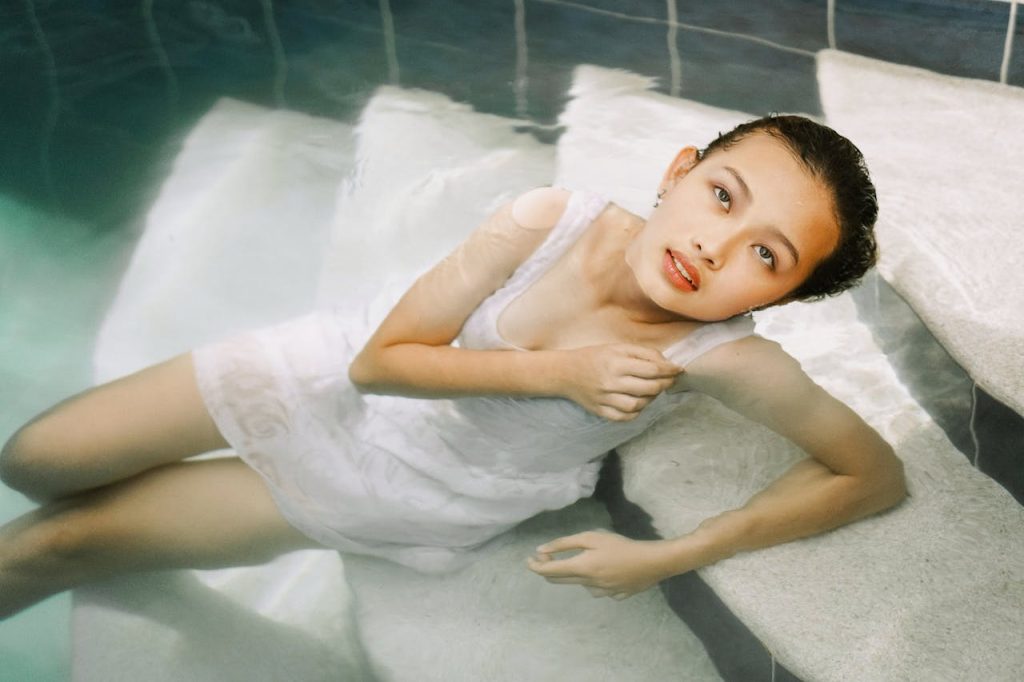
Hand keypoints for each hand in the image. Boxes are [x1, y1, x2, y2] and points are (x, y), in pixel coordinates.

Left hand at [526, 529, 672, 599]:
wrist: (652, 562)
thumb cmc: (621, 545)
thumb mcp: (592, 538)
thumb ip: (565, 544)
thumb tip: (541, 550)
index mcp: (581, 568)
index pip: (549, 571)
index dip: (535, 566)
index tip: (528, 560)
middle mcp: (587, 584)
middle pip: (560, 580)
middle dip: (548, 570)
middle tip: (546, 557)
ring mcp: (602, 593)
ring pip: (579, 585)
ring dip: (573, 574)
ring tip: (584, 560)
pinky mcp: (614, 596)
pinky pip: (597, 590)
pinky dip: (593, 581)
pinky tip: (605, 571)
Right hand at [560, 344, 680, 420]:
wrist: (565, 373)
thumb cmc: (594, 356)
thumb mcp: (617, 347)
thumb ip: (642, 353)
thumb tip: (666, 363)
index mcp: (616, 362)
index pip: (652, 369)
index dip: (670, 370)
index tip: (679, 369)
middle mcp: (611, 382)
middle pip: (649, 388)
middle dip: (665, 384)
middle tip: (670, 380)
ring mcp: (605, 399)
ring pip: (639, 404)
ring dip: (652, 398)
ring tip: (653, 390)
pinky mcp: (600, 411)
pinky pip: (625, 417)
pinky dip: (637, 411)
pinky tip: (639, 402)